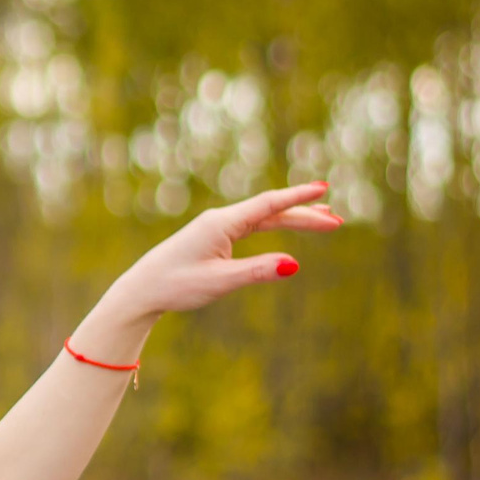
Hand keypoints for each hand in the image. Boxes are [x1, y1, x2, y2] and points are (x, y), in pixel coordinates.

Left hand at [111, 181, 342, 318]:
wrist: (142, 290)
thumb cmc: (176, 285)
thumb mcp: (220, 282)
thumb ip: (256, 271)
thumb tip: (293, 264)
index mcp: (222, 223)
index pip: (268, 205)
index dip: (298, 198)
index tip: (324, 189)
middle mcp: (220, 220)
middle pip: (271, 211)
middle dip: (305, 214)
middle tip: (337, 221)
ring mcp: (216, 227)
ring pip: (263, 218)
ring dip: (293, 218)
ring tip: (324, 219)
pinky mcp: (212, 237)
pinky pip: (251, 225)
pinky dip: (274, 224)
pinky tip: (285, 223)